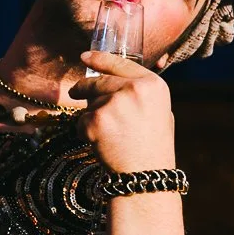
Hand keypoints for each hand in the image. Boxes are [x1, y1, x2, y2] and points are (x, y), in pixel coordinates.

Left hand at [67, 51, 176, 172]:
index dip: (100, 59)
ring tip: (109, 137)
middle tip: (74, 92)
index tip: (85, 57)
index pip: (121, 64)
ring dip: (91, 117)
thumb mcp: (159, 113)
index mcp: (153, 85)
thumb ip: (141, 94)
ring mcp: (114, 103)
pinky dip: (85, 133)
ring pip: (89, 103)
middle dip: (83, 88)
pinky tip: (102, 145)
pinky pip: (81, 121)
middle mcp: (135, 89)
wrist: (146, 177)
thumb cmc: (153, 148)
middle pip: (99, 81)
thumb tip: (116, 81)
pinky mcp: (97, 120)